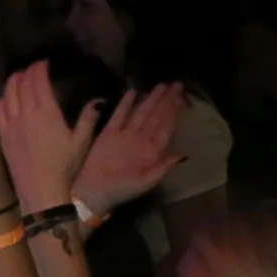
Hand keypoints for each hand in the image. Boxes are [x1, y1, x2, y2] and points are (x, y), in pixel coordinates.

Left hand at [0, 61, 99, 212]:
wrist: (41, 191)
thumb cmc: (65, 168)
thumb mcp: (81, 142)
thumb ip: (88, 119)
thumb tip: (97, 101)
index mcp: (46, 113)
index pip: (38, 81)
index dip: (39, 68)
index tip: (44, 63)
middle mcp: (26, 115)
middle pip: (21, 84)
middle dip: (27, 72)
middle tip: (33, 69)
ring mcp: (11, 125)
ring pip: (7, 94)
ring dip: (13, 82)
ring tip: (20, 78)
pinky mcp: (3, 136)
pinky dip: (2, 98)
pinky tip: (7, 98)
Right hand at [72, 85, 184, 217]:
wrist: (94, 192)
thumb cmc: (122, 190)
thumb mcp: (146, 182)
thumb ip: (162, 167)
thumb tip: (181, 154)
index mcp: (152, 151)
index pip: (166, 128)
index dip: (174, 113)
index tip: (182, 99)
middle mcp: (141, 140)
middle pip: (156, 116)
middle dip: (167, 101)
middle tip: (177, 85)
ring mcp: (125, 135)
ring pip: (141, 113)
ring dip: (151, 99)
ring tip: (160, 85)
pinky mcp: (108, 133)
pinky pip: (119, 115)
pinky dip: (126, 104)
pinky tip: (133, 92)